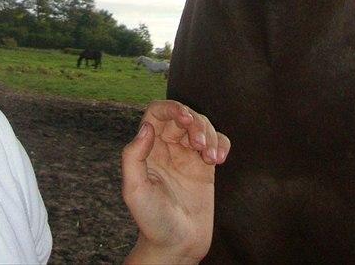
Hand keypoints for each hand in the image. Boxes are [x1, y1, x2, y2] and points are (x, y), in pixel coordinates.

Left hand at [121, 100, 229, 264]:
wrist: (176, 247)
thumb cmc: (151, 220)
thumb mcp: (134, 189)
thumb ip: (133, 156)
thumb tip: (146, 127)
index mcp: (149, 148)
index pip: (158, 112)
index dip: (171, 108)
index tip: (185, 118)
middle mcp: (168, 148)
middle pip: (184, 117)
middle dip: (196, 124)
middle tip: (199, 145)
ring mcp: (188, 157)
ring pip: (202, 127)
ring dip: (209, 135)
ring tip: (210, 158)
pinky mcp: (205, 168)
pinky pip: (217, 143)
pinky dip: (221, 145)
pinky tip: (219, 161)